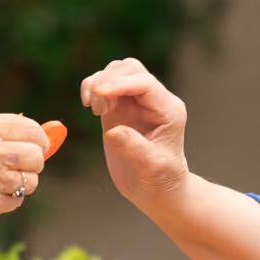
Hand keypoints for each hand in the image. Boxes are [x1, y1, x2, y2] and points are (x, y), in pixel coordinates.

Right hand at [0, 111, 48, 228]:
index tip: (37, 141)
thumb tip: (18, 128)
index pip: (30, 130)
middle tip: (22, 161)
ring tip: (5, 178)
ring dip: (23, 180)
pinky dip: (10, 198)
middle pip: (36, 157)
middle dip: (33, 158)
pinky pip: (15, 202)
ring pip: (30, 182)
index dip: (39, 136)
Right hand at [79, 58, 189, 208]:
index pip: (144, 84)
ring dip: (99, 83)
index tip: (99, 94)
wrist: (157, 191)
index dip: (120, 84)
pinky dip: (93, 89)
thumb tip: (113, 131)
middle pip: (130, 69)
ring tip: (94, 109)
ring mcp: (136, 102)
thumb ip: (134, 148)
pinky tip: (90, 106)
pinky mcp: (120, 108)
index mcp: (169, 110)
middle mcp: (154, 101)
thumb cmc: (160, 181)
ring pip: (116, 71)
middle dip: (108, 80)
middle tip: (95, 107)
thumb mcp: (151, 168)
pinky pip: (105, 85)